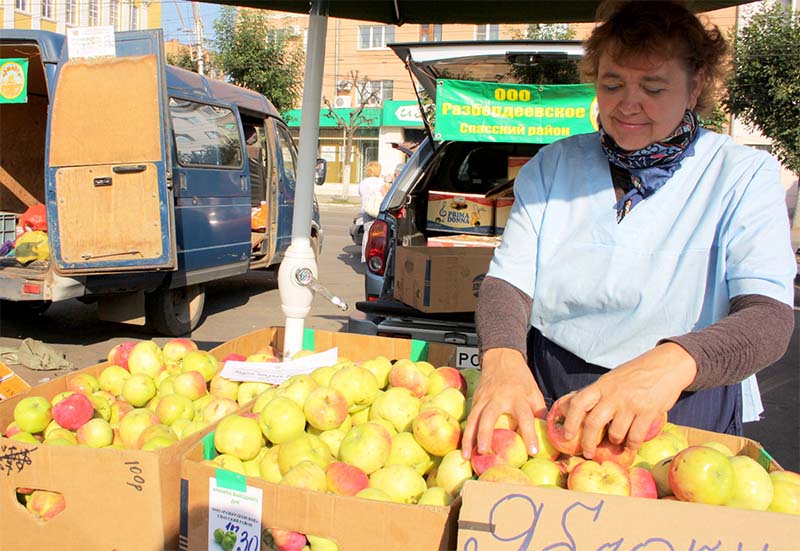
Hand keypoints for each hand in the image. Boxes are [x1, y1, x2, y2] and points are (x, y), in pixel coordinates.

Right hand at [461, 348, 546, 459]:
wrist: (501, 357)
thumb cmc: (520, 378)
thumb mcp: (534, 392)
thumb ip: (539, 412)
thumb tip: (546, 434)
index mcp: (517, 397)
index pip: (525, 417)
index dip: (529, 434)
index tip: (532, 451)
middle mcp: (498, 398)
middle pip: (489, 417)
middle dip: (485, 434)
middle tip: (484, 451)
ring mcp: (484, 399)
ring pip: (473, 419)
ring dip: (469, 438)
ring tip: (466, 455)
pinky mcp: (475, 400)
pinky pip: (469, 418)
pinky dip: (465, 433)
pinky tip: (463, 447)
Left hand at [562, 343, 696, 457]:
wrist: (666, 365)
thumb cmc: (636, 373)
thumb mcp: (612, 378)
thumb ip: (598, 393)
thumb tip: (575, 407)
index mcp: (602, 385)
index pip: (578, 402)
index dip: (569, 421)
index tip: (566, 435)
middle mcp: (613, 395)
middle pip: (592, 423)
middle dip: (587, 442)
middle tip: (587, 452)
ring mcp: (631, 404)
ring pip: (615, 433)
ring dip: (613, 442)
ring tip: (615, 441)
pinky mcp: (648, 412)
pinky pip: (635, 437)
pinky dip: (631, 445)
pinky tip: (630, 446)